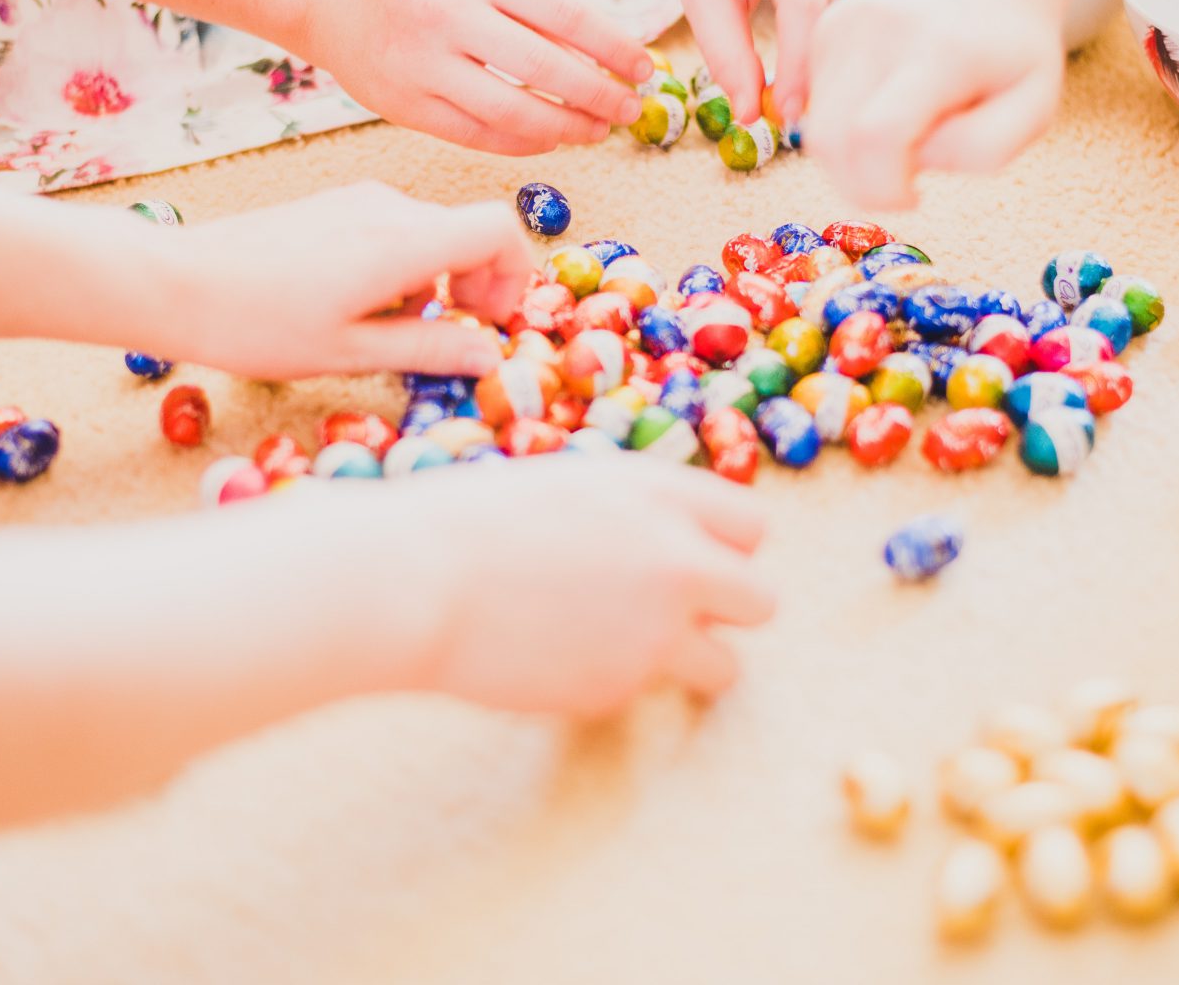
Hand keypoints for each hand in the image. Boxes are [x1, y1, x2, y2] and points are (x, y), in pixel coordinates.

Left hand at [155, 182, 534, 379]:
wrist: (176, 282)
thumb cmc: (258, 325)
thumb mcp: (349, 352)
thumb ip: (428, 348)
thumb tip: (489, 356)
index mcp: (402, 241)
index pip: (499, 228)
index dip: (513, 274)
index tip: (485, 319)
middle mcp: (387, 207)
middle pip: (467, 231)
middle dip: (474, 284)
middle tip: (448, 336)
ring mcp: (358, 200)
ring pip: (431, 232)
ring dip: (435, 279)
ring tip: (392, 327)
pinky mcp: (333, 206)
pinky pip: (394, 229)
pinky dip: (402, 266)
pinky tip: (358, 306)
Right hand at [303, 0, 652, 154]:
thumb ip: (535, 0)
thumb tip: (606, 52)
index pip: (567, 15)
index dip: (613, 48)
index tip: (643, 68)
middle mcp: (449, 15)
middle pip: (547, 70)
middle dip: (600, 96)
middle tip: (629, 109)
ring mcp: (424, 65)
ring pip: (515, 112)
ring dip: (567, 128)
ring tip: (596, 131)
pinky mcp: (406, 106)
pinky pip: (479, 135)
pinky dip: (523, 142)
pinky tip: (550, 139)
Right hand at [395, 458, 774, 714]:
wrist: (417, 580)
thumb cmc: (471, 522)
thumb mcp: (570, 487)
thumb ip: (635, 518)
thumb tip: (674, 549)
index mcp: (660, 494)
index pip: (752, 527)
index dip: (722, 548)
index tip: (688, 560)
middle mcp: (676, 560)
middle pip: (761, 600)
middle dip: (725, 611)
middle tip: (674, 614)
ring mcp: (655, 631)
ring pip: (725, 667)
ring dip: (687, 663)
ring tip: (620, 647)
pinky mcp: (620, 688)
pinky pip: (640, 692)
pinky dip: (608, 682)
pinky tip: (553, 657)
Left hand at [637, 0, 885, 125]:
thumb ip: (724, 49)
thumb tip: (752, 112)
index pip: (806, 6)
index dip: (801, 68)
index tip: (791, 117)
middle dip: (847, 60)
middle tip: (825, 114)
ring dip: (864, 47)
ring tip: (838, 98)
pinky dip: (866, 29)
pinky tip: (849, 67)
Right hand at [803, 0, 1064, 209]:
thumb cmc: (1016, 43)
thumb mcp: (1035, 105)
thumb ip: (986, 148)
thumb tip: (917, 160)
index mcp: (939, 50)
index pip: (877, 135)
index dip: (883, 189)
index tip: (913, 197)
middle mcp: (879, 30)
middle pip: (830, 140)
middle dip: (861, 185)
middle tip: (904, 181)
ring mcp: (843, 24)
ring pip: (814, 130)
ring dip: (852, 157)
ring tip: (902, 138)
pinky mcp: (823, 28)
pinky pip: (815, 107)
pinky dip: (843, 127)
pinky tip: (884, 109)